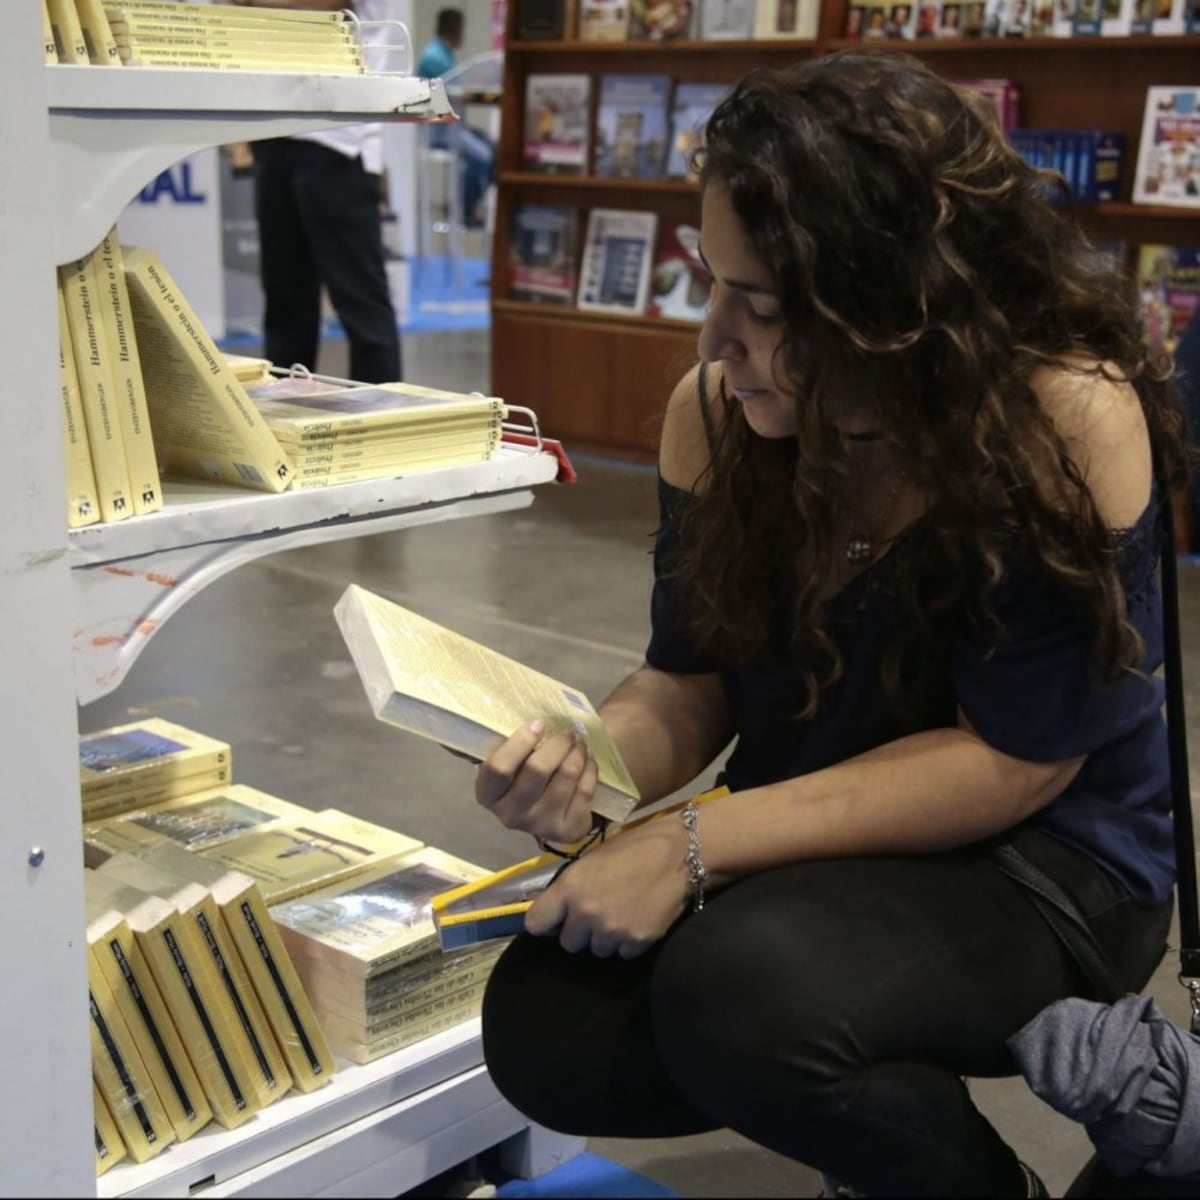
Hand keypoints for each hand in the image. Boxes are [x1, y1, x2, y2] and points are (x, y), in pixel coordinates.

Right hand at [475, 719, 597, 842]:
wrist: (546, 810)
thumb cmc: (521, 775)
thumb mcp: (503, 761)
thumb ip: (491, 744)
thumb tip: (457, 729)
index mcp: (488, 795)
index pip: (498, 767)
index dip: (520, 741)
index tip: (539, 723)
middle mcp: (510, 815)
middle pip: (537, 770)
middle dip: (558, 743)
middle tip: (568, 732)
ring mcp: (540, 826)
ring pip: (566, 776)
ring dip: (577, 752)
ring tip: (578, 742)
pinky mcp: (568, 830)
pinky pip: (585, 789)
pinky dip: (590, 767)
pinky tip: (586, 759)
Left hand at [524, 815, 691, 958]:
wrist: (680, 855)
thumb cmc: (634, 848)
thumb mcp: (593, 859)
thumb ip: (571, 886)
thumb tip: (555, 906)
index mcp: (570, 888)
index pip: (536, 923)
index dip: (546, 921)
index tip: (555, 919)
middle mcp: (586, 914)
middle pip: (568, 942)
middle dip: (579, 930)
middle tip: (597, 913)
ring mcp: (611, 932)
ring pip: (596, 950)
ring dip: (604, 937)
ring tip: (622, 914)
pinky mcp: (636, 943)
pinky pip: (622, 953)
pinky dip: (627, 941)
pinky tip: (638, 920)